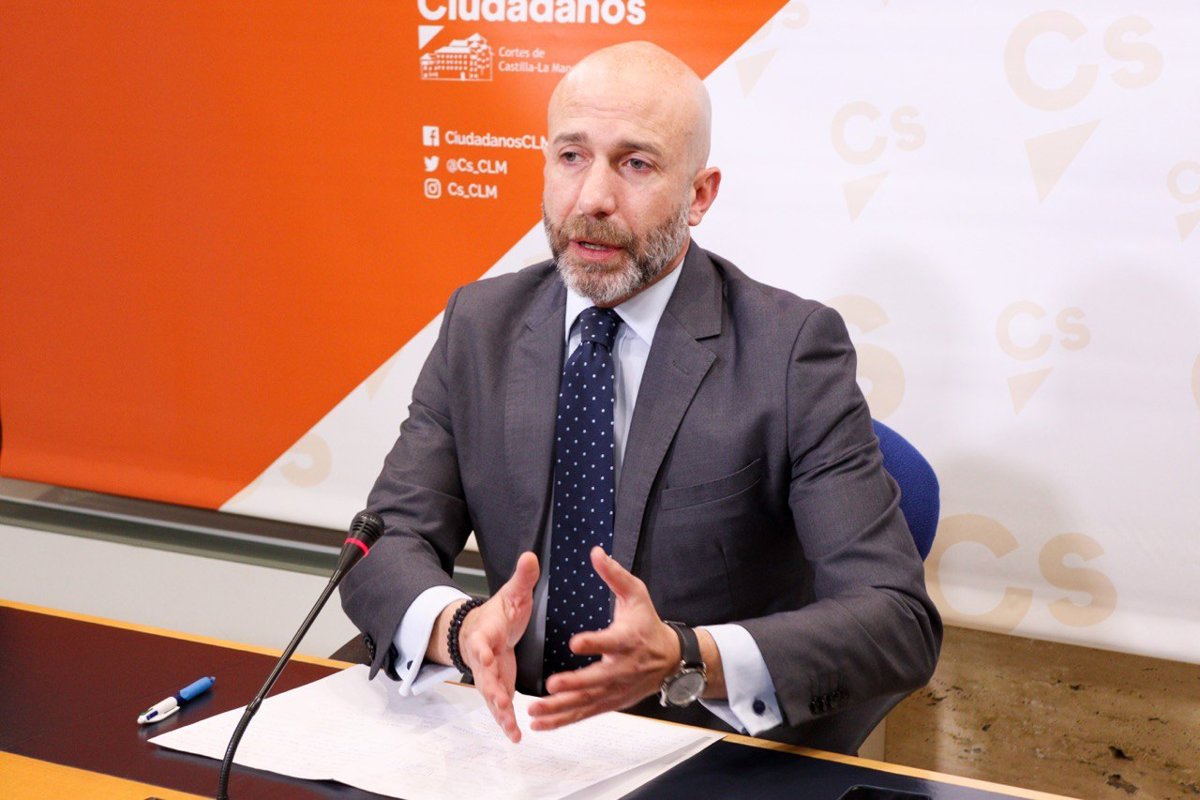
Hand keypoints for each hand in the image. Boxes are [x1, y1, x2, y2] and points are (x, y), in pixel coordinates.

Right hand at [458, 551, 538, 742]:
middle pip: (483, 676)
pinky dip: (505, 722)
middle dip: (491, 689)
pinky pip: (499, 708)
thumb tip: (531, 556)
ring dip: (499, 712)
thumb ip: (522, 579)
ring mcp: (487, 677)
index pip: (480, 642)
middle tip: (501, 701)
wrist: (481, 631)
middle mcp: (482, 659)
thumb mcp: (512, 594)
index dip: (481, 651)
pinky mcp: (496, 688)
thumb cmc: (498, 613)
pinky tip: (516, 736)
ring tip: (510, 727)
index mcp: (485, 634)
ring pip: (490, 697)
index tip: (484, 657)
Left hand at [527, 547, 678, 730]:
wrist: (671, 659)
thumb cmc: (648, 623)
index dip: (595, 642)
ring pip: (587, 701)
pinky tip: (541, 724)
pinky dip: (563, 720)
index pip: (611, 641)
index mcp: (628, 639)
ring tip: (535, 710)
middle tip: (551, 686)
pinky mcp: (610, 701)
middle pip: (597, 679)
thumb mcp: (637, 594)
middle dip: (574, 684)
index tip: (575, 642)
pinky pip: (585, 713)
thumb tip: (596, 552)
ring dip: (561, 708)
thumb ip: (614, 575)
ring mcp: (616, 689)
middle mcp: (622, 668)